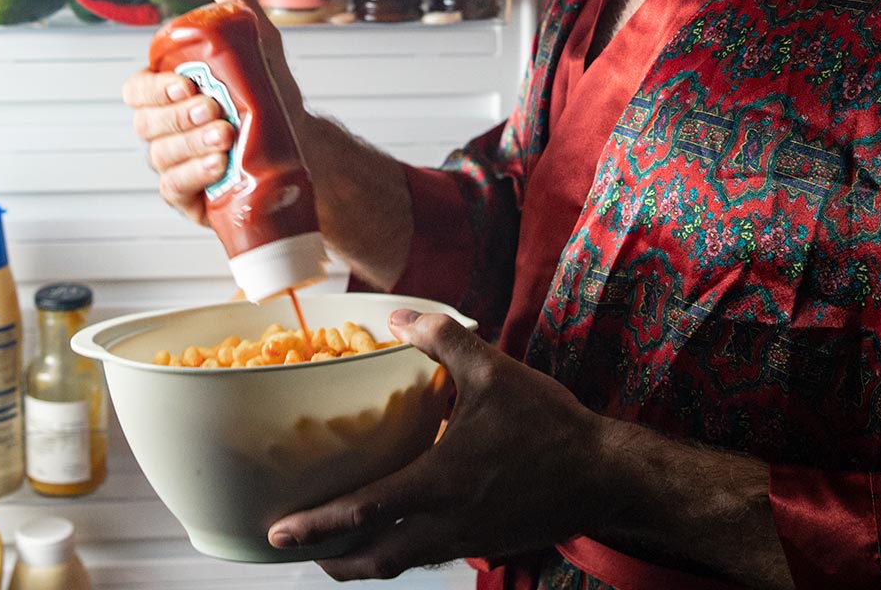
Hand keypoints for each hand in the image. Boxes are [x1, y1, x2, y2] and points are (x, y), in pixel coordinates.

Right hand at [120, 0, 309, 224]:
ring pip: (160, 156)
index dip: (154, 88)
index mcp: (166, 92)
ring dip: (190, 145)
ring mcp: (173, 163)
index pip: (136, 89)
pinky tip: (215, 165)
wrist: (301, 142)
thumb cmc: (268, 92)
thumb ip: (231, 1)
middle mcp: (162, 129)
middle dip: (178, 116)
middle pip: (146, 124)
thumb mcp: (256, 41)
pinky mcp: (188, 195)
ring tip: (225, 135)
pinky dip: (191, 176)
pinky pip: (173, 189)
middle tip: (216, 108)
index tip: (188, 83)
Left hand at [268, 309, 611, 577]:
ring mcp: (464, 539)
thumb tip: (401, 318)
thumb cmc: (549, 425)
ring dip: (361, 561)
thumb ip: (444, 341)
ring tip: (333, 549)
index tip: (278, 532)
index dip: (318, 524)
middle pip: (373, 559)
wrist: (602, 475)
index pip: (365, 511)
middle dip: (329, 559)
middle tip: (295, 548)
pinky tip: (394, 532)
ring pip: (399, 563)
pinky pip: (426, 555)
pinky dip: (398, 551)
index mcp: (440, 481)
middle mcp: (446, 522)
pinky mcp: (482, 542)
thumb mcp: (496, 372)